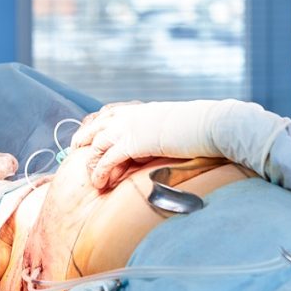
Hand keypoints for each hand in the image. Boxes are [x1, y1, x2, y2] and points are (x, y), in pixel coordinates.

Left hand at [71, 99, 290, 189]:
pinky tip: (99, 182)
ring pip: (99, 141)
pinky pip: (108, 157)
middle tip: (77, 149)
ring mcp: (133, 126)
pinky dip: (101, 170)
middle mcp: (134, 114)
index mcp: (145, 109)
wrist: (214, 124)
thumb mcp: (180, 126)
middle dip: (85, 137)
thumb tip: (170, 140)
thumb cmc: (205, 127)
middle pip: (98, 123)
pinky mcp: (135, 141)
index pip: (112, 111)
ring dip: (91, 160)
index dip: (98, 122)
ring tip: (90, 177)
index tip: (91, 132)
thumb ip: (166, 131)